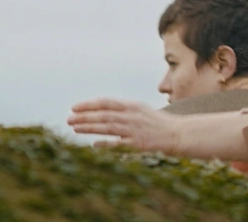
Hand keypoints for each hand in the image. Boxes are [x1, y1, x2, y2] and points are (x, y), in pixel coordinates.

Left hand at [67, 98, 195, 153]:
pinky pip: (119, 143)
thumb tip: (103, 113)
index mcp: (131, 105)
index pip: (105, 102)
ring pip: (107, 127)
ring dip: (90, 127)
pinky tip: (93, 144)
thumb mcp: (140, 110)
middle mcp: (131, 115)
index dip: (88, 105)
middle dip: (84, 116)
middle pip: (103, 115)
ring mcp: (135, 129)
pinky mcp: (139, 143)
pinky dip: (106, 143)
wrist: (178, 134)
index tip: (74, 107)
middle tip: (68, 119)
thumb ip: (122, 111)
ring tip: (75, 128)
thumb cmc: (158, 123)